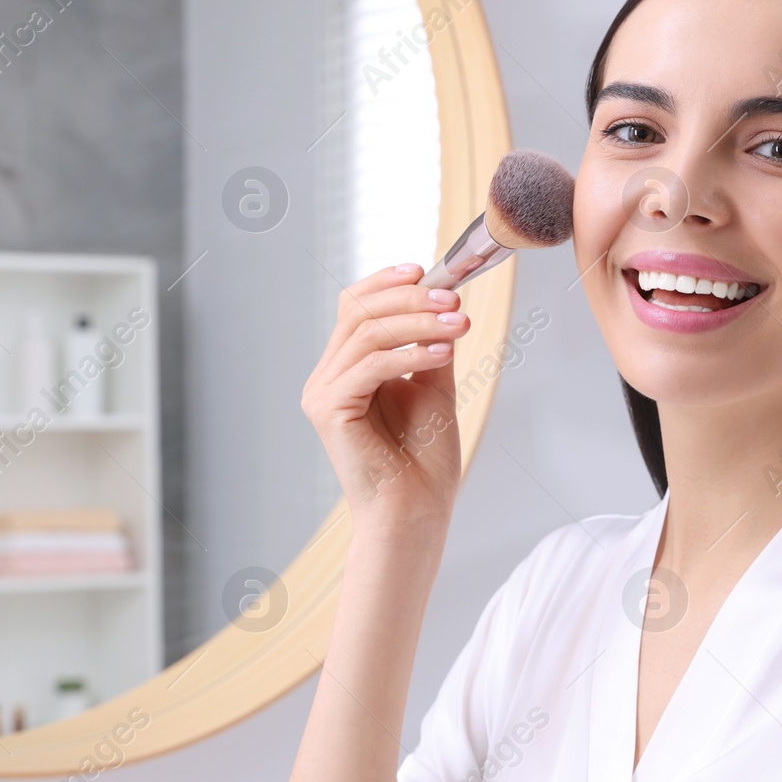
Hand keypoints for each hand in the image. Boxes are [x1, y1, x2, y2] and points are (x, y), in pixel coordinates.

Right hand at [301, 263, 468, 527]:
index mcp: (346, 368)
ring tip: (458, 325)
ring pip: (365, 332)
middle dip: (411, 299)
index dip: (388, 282)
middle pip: (358, 311)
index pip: (355, 305)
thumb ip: (430, 345)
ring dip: (418, 321)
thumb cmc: (423, 459)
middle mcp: (327, 376)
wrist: (416, 511)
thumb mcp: (432, 386)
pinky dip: (408, 352)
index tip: (428, 270)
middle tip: (455, 302)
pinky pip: (369, 364)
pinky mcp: (328, 410)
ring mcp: (323, 393)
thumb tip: (443, 301)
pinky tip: (442, 353)